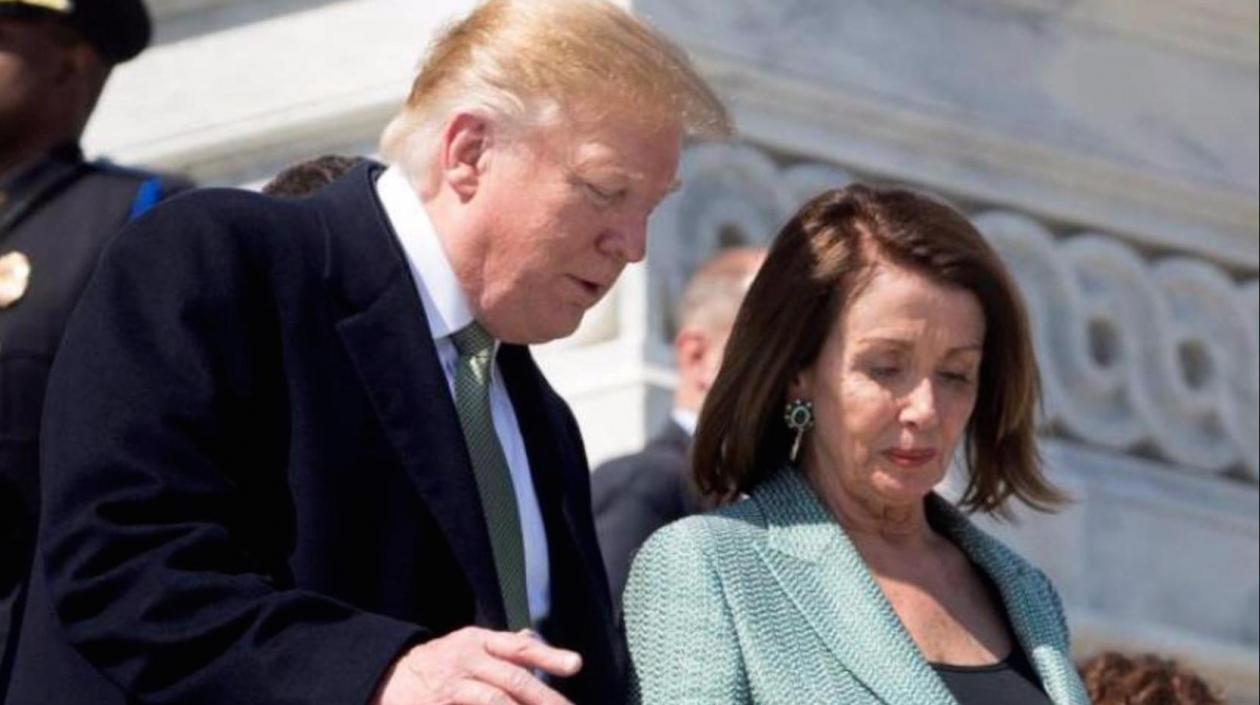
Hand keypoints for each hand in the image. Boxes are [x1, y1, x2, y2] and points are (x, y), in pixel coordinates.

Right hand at [372, 627, 581, 704]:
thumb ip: (501, 646)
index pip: (519, 647)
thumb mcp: (466, 644)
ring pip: (495, 702)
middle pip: (514, 681)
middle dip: (546, 699)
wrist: (384, 679)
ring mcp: (451, 689)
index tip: (575, 665)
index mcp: (477, 642)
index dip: (549, 655)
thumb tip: (532, 639)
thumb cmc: (436, 663)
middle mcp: (466, 661)